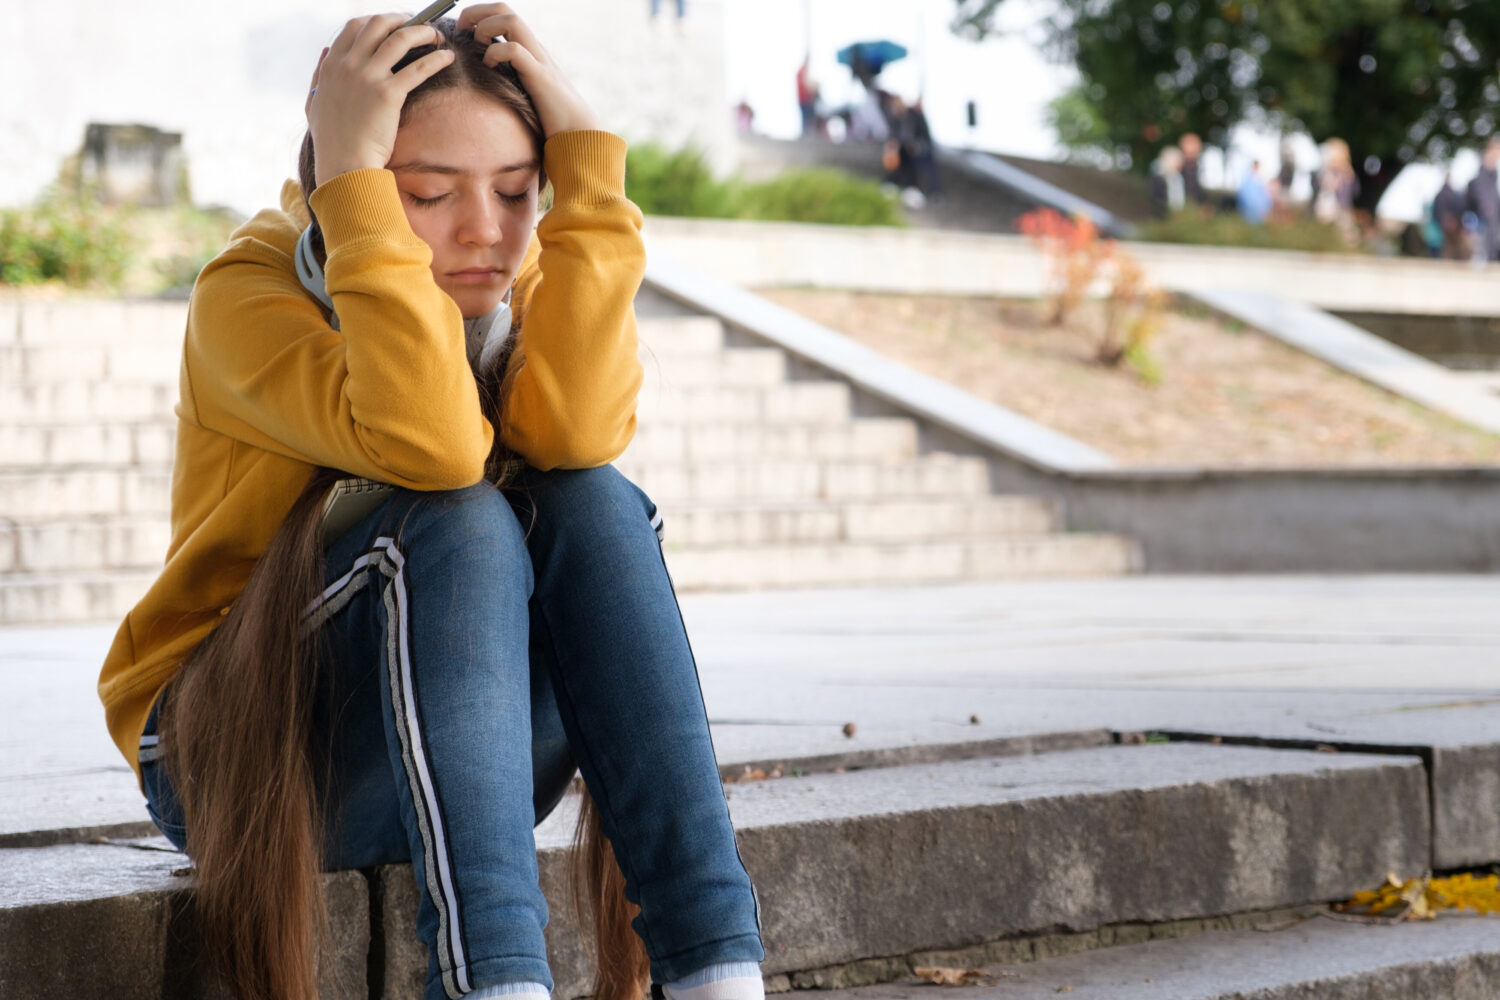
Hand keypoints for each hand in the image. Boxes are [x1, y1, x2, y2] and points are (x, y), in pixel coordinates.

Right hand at [306, 14, 455, 187]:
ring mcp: (368, 77)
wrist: (344, 165)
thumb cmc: (332, 141)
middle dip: (402, 19)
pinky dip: (436, 58)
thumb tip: (325, 51)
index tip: (393, 23)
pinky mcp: (388, 93)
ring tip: (436, 35)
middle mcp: (348, 65)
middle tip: (419, 24)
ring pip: (400, 38)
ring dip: (422, 32)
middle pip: (378, 24)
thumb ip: (318, 75)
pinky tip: (447, 57)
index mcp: (331, 65)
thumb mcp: (314, 103)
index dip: (376, 20)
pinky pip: (418, 67)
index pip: (354, 26)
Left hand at [456, 4, 599, 137]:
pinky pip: (514, 50)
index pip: (502, 14)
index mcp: (529, 49)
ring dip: (486, 27)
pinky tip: (490, 67)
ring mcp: (539, 59)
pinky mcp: (540, 76)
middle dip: (476, 13)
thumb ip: (509, 78)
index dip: (478, 14)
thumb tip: (483, 81)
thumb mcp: (524, 90)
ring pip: (511, 20)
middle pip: (504, 8)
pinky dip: (495, 53)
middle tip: (461, 31)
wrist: (579, 133)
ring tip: (478, 47)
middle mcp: (534, 47)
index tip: (462, 31)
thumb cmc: (551, 117)